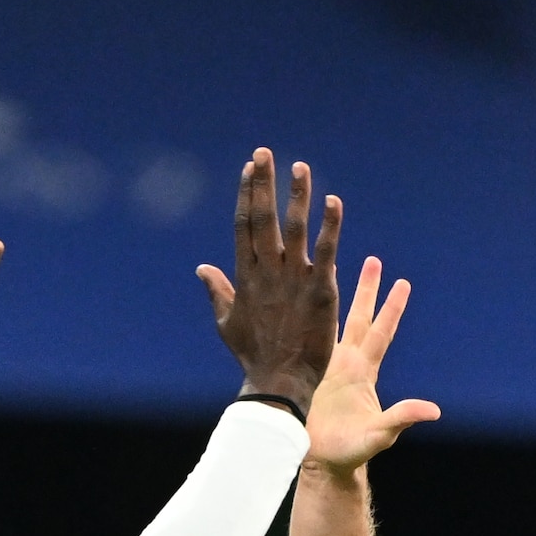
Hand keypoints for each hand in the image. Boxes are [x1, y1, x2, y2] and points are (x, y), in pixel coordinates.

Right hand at [196, 146, 337, 410]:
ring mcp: (294, 279)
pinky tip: (334, 202)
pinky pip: (326, 251)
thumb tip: (201, 268)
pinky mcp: (320, 291)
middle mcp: (267, 271)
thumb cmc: (253, 356)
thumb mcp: (227, 322)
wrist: (279, 383)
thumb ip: (217, 291)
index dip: (247, 193)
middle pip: (262, 218)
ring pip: (295, 228)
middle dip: (263, 183)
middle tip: (266, 152)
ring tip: (300, 167)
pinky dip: (330, 225)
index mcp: (245, 276)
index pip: (243, 225)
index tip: (250, 168)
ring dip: (297, 195)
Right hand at [303, 256, 438, 473]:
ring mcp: (328, 368)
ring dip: (335, 299)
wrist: (323, 461)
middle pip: (359, 319)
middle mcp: (348, 364)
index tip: (402, 282)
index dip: (391, 308)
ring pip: (333, 325)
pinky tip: (300, 302)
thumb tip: (434, 411)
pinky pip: (308, 341)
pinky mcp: (308, 374)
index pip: (381, 333)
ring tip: (332, 269)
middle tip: (374, 260)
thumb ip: (403, 418)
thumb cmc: (352, 451)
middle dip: (366, 290)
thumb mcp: (380, 434)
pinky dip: (307, 320)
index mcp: (364, 372)